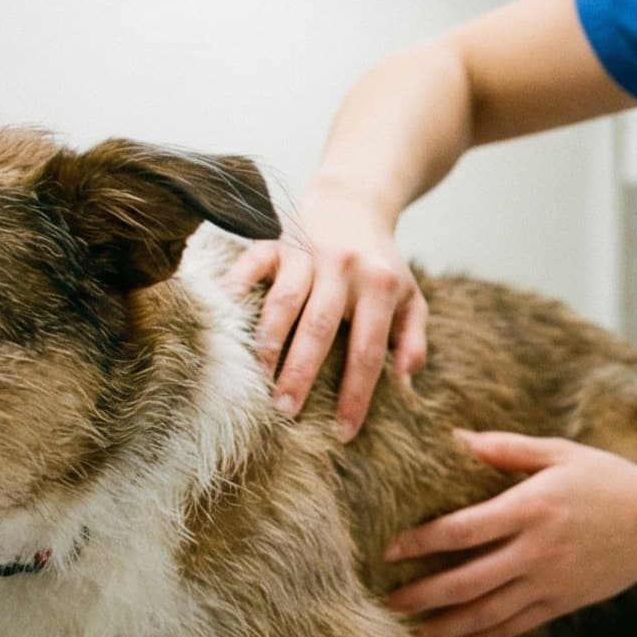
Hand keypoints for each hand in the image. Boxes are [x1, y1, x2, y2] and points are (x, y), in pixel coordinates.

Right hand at [221, 180, 426, 440]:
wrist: (353, 203)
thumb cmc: (381, 266)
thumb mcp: (409, 299)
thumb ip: (412, 340)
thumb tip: (406, 385)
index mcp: (380, 287)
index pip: (367, 350)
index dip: (355, 394)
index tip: (342, 433)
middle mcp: (343, 268)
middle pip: (320, 327)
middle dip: (301, 372)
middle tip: (285, 412)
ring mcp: (306, 253)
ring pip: (284, 300)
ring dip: (268, 342)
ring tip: (256, 380)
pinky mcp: (275, 242)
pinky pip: (252, 265)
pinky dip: (237, 290)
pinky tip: (225, 321)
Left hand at [385, 430, 636, 636]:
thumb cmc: (611, 481)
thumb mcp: (562, 453)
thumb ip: (508, 449)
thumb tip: (458, 439)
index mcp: (532, 508)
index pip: (463, 530)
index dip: (422, 542)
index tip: (389, 549)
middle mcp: (536, 551)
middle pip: (466, 581)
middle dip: (421, 594)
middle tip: (385, 601)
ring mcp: (548, 583)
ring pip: (486, 614)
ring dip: (443, 626)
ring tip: (409, 632)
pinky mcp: (560, 604)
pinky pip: (513, 627)